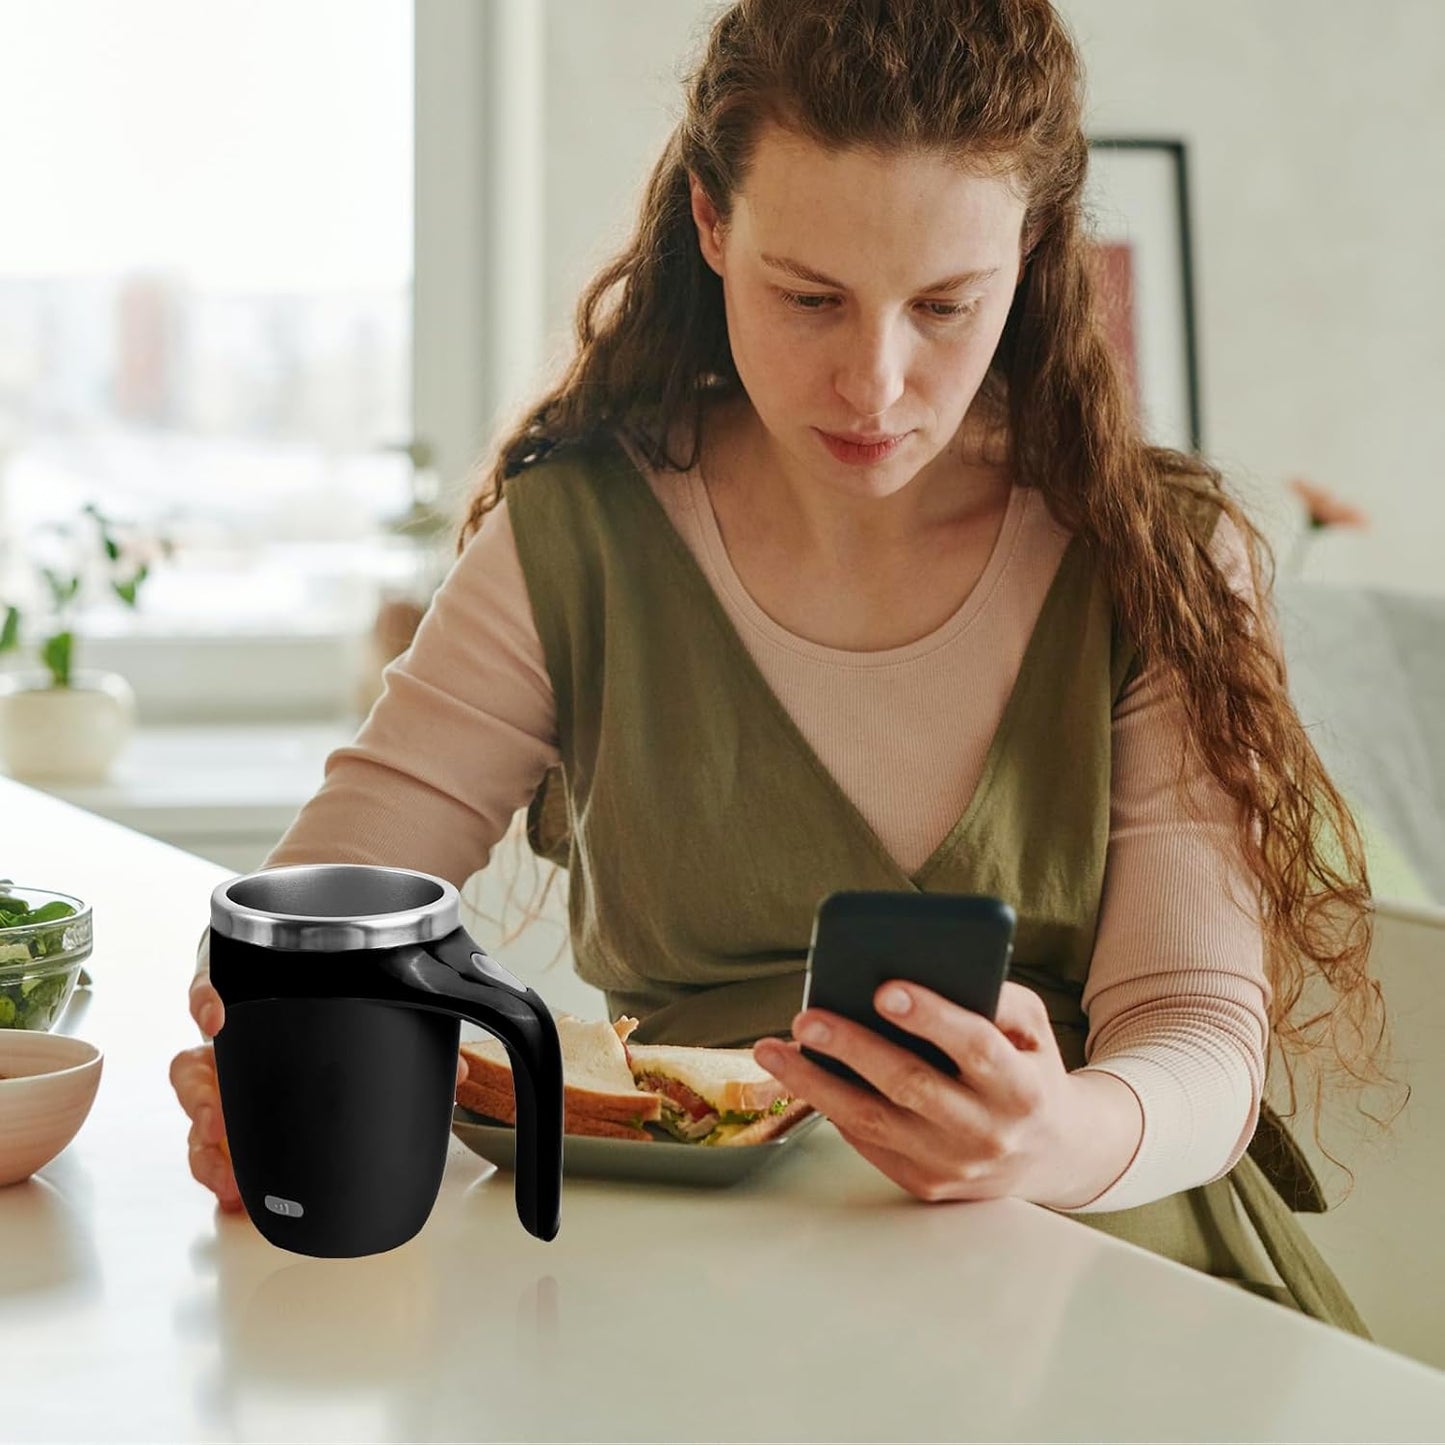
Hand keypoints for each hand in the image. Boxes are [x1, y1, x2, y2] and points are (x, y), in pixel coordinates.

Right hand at [170, 969, 471, 1213]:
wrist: (327, 985)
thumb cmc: (336, 998)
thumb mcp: (370, 1004)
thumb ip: (416, 1028)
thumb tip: (461, 1070)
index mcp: (256, 1001)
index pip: (214, 987)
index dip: (205, 998)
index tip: (215, 1015)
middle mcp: (232, 1046)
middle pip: (192, 1069)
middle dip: (201, 1099)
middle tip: (217, 1124)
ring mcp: (226, 1085)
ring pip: (195, 1117)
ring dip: (205, 1150)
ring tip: (227, 1180)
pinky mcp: (230, 1120)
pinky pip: (211, 1150)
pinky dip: (219, 1174)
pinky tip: (235, 1196)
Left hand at [752, 980, 1102, 1207]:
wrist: (1051, 1154)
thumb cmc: (1028, 1071)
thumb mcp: (1032, 1029)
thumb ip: (997, 999)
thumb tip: (934, 970)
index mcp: (1021, 1088)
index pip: (974, 1048)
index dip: (930, 1017)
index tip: (884, 988)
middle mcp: (987, 1132)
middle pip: (910, 1086)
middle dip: (852, 1048)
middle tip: (807, 1018)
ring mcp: (951, 1165)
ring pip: (872, 1121)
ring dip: (814, 1083)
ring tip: (772, 1050)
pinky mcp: (922, 1183)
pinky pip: (866, 1142)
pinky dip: (828, 1106)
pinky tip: (799, 1074)